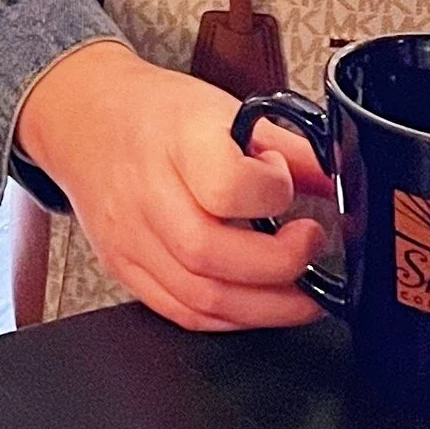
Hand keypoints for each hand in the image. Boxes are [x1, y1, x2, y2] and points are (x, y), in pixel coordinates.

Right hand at [14, 41, 332, 332]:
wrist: (87, 121)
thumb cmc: (158, 113)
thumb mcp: (226, 109)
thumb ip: (290, 148)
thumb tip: (342, 182)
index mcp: (176, 138)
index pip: (226, 185)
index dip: (272, 194)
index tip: (287, 187)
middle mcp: (146, 191)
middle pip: (211, 252)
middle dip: (280, 265)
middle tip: (310, 247)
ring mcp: (130, 236)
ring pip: (199, 296)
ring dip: (265, 307)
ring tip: (301, 294)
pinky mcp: (124, 268)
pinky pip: (180, 313)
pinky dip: (229, 319)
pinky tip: (257, 305)